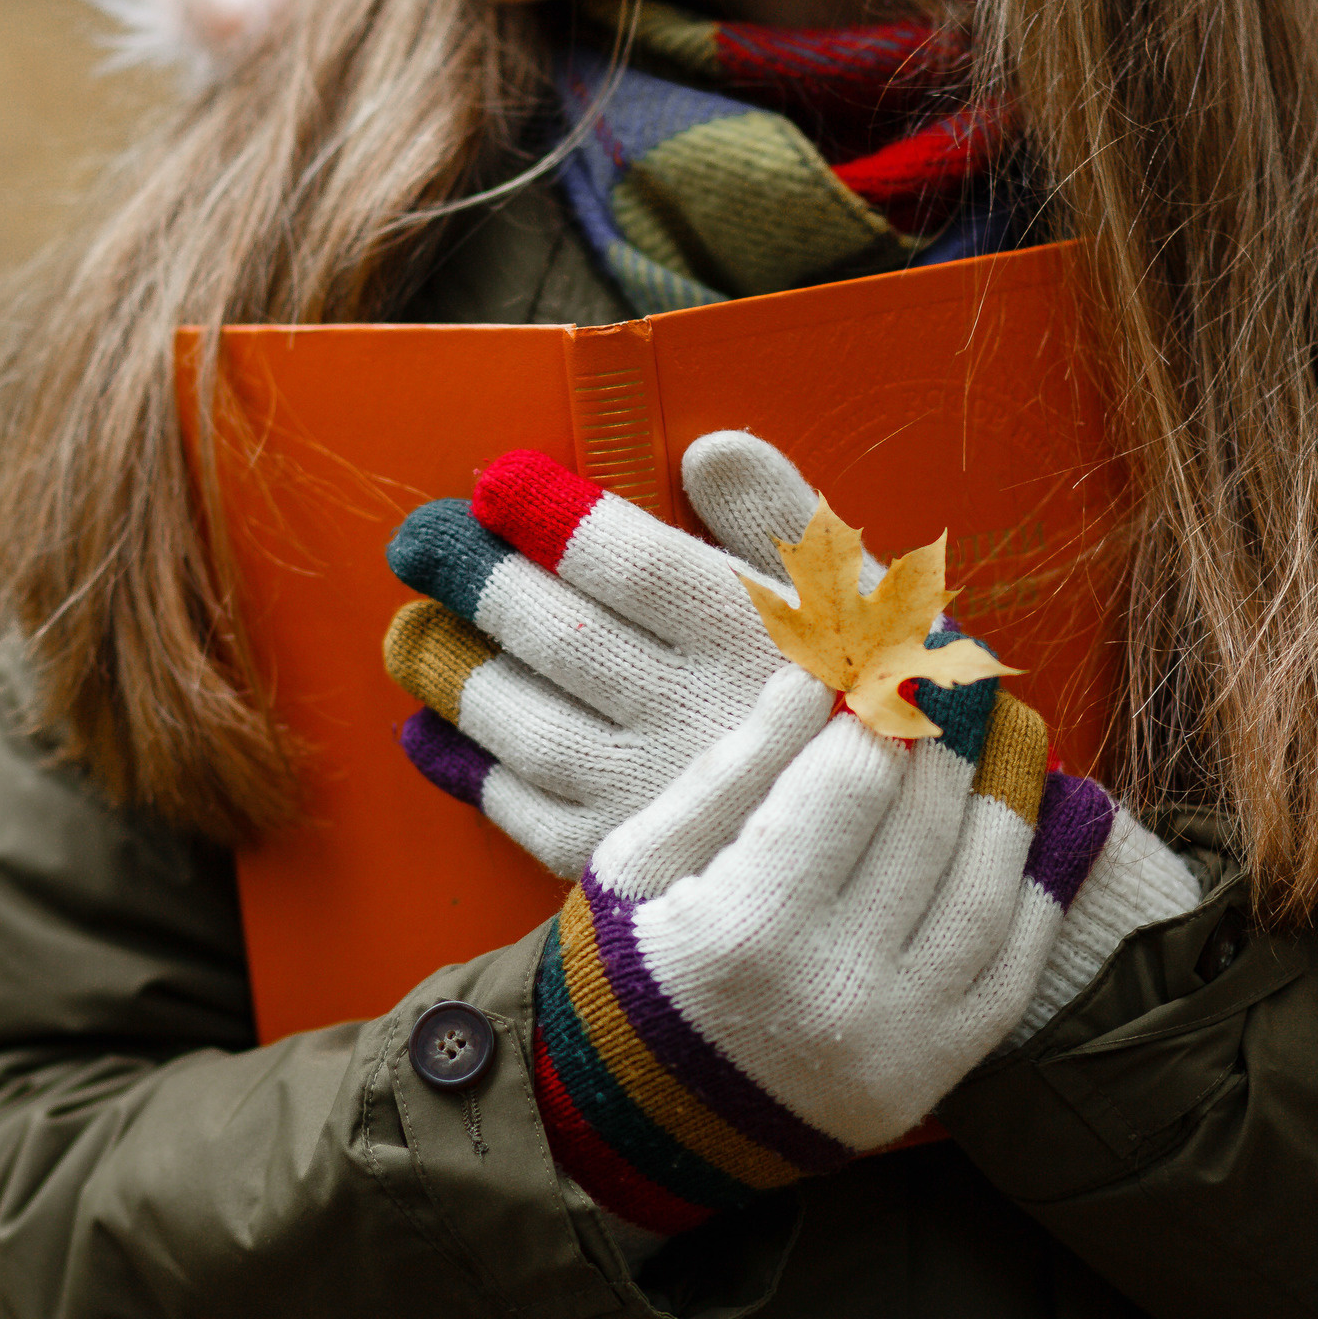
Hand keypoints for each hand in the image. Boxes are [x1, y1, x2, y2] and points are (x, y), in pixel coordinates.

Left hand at [384, 432, 883, 874]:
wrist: (910, 864)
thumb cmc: (880, 705)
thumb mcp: (862, 600)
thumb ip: (782, 517)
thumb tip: (706, 450)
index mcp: (754, 639)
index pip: (628, 562)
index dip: (548, 516)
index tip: (495, 483)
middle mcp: (695, 716)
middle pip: (556, 635)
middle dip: (472, 578)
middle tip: (416, 541)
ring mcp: (654, 797)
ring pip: (523, 722)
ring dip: (451, 672)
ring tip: (407, 633)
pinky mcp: (626, 868)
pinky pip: (522, 811)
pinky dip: (465, 769)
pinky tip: (428, 734)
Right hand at [530, 663, 1201, 1244]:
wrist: (633, 1128)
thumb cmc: (623, 971)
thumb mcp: (639, 861)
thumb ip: (735, 767)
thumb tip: (817, 670)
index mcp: (746, 928)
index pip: (852, 778)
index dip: (881, 699)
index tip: (896, 645)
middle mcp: (836, 989)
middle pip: (928, 821)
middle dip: (946, 732)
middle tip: (955, 670)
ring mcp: (896, 1041)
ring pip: (989, 889)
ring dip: (1006, 799)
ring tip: (1001, 736)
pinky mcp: (930, 1076)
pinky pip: (1010, 970)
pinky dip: (1032, 892)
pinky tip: (1029, 832)